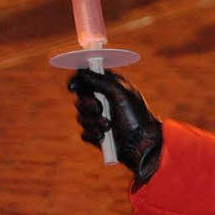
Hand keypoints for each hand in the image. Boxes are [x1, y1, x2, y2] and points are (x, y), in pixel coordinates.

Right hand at [68, 69, 162, 188]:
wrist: (142, 144)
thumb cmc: (136, 116)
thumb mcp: (121, 94)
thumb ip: (102, 81)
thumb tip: (81, 71)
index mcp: (112, 87)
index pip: (89, 79)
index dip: (78, 81)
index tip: (73, 86)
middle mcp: (104, 101)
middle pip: (80, 98)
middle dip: (88, 104)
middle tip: (99, 108)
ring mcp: (100, 118)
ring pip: (80, 116)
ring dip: (93, 121)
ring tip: (108, 125)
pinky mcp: (97, 134)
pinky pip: (84, 132)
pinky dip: (93, 134)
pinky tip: (104, 136)